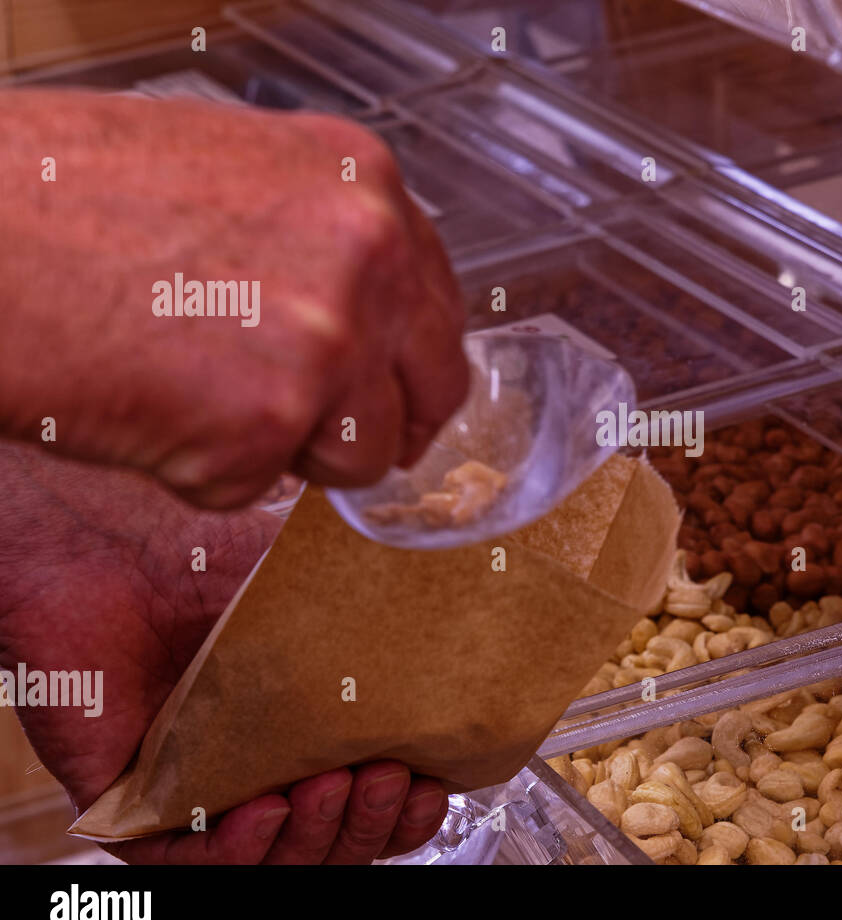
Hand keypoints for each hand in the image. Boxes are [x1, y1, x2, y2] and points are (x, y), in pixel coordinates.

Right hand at [0, 90, 468, 508]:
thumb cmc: (64, 194)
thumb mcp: (235, 175)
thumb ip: (322, 242)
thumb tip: (365, 318)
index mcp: (364, 183)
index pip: (440, 306)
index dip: (416, 364)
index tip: (400, 394)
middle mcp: (369, 256)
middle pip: (433, 389)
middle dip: (384, 427)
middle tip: (332, 442)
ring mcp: (326, 341)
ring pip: (361, 454)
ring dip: (290, 455)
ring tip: (196, 402)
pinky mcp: (266, 420)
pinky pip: (260, 485)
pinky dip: (203, 472)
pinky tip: (146, 409)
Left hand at [0, 444, 447, 862]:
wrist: (110, 548)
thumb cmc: (208, 559)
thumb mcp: (327, 589)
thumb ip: (394, 610)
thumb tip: (477, 604)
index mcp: (311, 733)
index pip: (372, 801)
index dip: (408, 810)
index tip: (435, 786)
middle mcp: (262, 770)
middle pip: (333, 844)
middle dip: (370, 825)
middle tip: (386, 778)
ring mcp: (202, 794)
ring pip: (274, 863)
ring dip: (317, 838)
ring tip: (333, 785)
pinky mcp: (136, 811)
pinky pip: (192, 866)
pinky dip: (238, 852)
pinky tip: (264, 809)